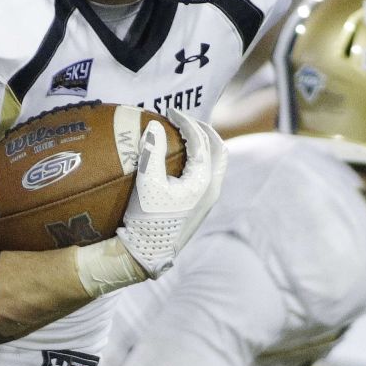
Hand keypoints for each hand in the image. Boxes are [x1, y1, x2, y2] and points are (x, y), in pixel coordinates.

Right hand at [115, 108, 227, 277]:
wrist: (148, 253)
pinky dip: (202, 159)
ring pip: (217, 163)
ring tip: (186, 135)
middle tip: (185, 120)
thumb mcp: (146, 182)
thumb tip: (154, 126)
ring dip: (205, 145)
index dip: (186, 121)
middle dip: (204, 130)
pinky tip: (183, 159)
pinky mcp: (203, 206)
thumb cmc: (147, 218)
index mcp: (203, 180)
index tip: (170, 112)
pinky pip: (210, 174)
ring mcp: (210, 199)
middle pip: (219, 149)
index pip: (200, 140)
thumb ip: (152, 151)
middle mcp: (213, 188)